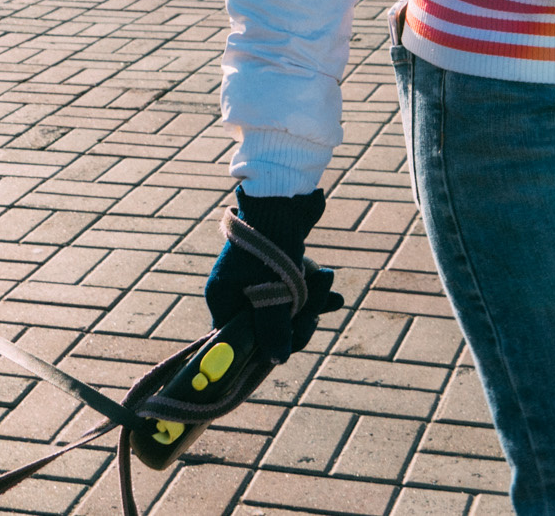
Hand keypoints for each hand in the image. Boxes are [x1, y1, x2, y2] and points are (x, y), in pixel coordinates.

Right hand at [203, 189, 346, 363]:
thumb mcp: (271, 292)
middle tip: (318, 310)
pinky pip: (292, 291)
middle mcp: (233, 289)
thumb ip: (273, 329)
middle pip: (265, 326)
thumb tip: (277, 361)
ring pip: (284, 307)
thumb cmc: (271, 245)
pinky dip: (311, 291)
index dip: (263, 346)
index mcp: (221, 298)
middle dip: (296, 320)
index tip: (288, 344)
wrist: (283, 195)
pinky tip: (333, 293)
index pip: (237, 339)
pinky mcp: (273, 265)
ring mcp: (253, 277)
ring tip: (329, 287)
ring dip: (309, 302)